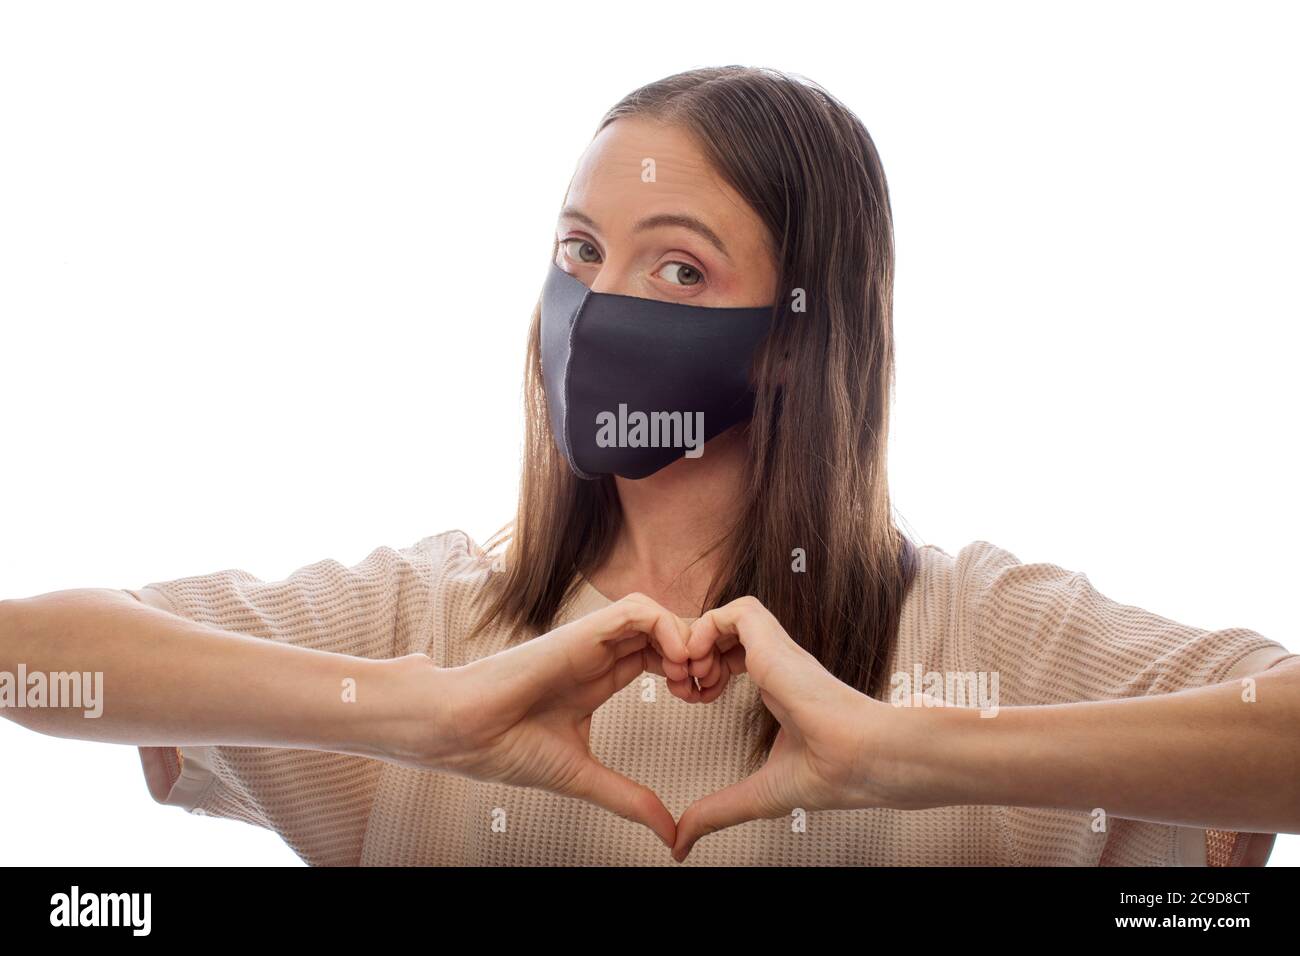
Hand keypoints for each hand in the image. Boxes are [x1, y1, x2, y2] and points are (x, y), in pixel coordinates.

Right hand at [396, 593, 698, 847]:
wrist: (464, 734)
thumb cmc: (507, 748)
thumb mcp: (584, 776)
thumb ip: (628, 798)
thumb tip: (669, 833)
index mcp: (600, 677)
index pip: (661, 656)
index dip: (690, 672)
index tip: (703, 701)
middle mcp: (598, 654)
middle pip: (665, 631)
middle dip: (697, 653)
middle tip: (707, 688)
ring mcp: (590, 640)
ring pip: (655, 614)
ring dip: (684, 637)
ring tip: (692, 676)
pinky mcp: (581, 631)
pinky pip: (635, 609)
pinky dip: (665, 626)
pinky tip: (675, 661)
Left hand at [671, 596, 904, 861]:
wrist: (862, 759)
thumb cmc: (831, 773)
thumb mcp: (757, 794)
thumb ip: (717, 811)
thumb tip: (681, 844)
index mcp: (777, 687)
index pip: (731, 658)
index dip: (701, 671)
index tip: (692, 699)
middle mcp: (776, 664)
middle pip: (723, 634)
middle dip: (692, 653)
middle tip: (681, 686)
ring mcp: (777, 651)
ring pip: (727, 616)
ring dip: (697, 639)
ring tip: (691, 676)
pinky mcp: (775, 643)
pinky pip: (736, 611)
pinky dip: (709, 627)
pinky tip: (701, 663)